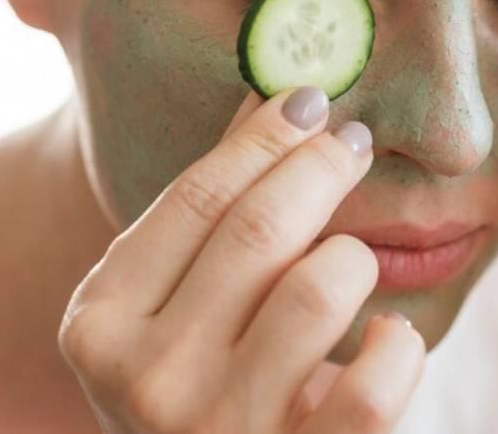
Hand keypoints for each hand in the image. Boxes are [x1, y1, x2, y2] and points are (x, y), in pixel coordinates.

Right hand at [58, 87, 424, 432]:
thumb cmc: (187, 390)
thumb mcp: (164, 308)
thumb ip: (205, 211)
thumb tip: (268, 97)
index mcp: (100, 323)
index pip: (197, 196)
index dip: (263, 138)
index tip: (308, 101)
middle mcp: (147, 378)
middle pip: (260, 229)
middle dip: (320, 167)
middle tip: (352, 143)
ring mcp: (218, 428)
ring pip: (318, 289)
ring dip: (352, 258)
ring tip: (352, 261)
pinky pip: (373, 385)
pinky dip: (397, 346)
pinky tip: (386, 335)